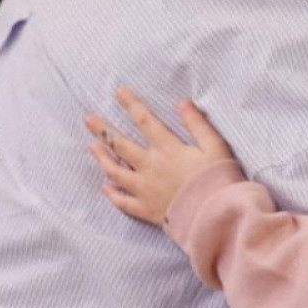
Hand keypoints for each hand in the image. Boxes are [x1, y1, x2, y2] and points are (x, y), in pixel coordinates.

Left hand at [85, 86, 234, 225]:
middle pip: (121, 145)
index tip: (118, 91)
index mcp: (168, 149)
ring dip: (102, 158)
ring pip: (116, 172)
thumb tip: (183, 102)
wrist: (216, 215)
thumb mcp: (215, 146)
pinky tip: (105, 187)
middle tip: (88, 119)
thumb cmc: (219, 179)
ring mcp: (145, 190)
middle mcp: (151, 167)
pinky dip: (112, 194)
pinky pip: (123, 202)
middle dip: (103, 130)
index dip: (131, 104)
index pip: (145, 121)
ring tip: (91, 147)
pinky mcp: (146, 210)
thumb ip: (198, 123)